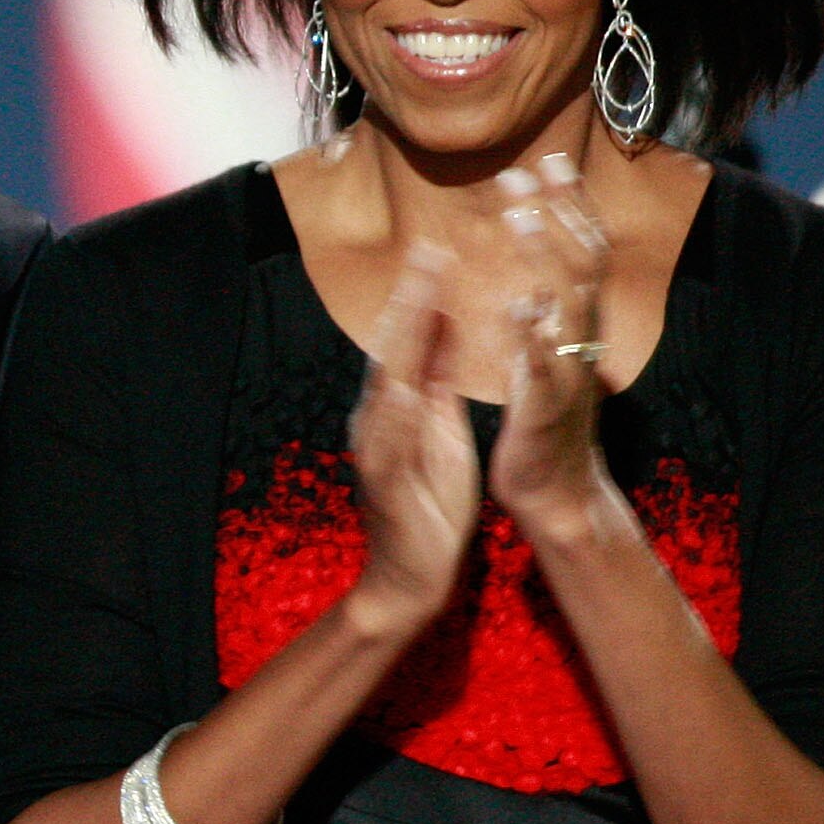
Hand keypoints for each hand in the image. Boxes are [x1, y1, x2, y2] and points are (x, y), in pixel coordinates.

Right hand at [346, 241, 480, 633]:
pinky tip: (404, 390)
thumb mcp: (442, 429)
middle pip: (392, 351)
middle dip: (410, 303)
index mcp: (399, 405)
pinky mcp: (386, 485)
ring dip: (400, 347)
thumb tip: (446, 323)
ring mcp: (377, 450)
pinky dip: (395, 417)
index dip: (422, 296)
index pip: (409, 341)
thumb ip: (439, 379)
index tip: (439, 249)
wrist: (408, 575)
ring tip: (417, 306)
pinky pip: (389, 447)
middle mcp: (380, 419)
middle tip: (427, 253)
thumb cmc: (429, 501)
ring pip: (386, 388)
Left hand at [485, 153, 622, 538]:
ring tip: (523, 218)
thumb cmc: (547, 424)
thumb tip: (539, 268)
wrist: (558, 496)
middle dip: (558, 215)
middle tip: (526, 169)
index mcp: (576, 330)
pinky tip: (518, 309)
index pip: (581, 256)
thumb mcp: (549, 357)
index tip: (551, 160)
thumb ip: (549, 314)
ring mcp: (566, 377)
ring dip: (547, 261)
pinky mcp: (544, 413)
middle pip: (580, 269)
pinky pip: (541, 372)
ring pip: (566, 310)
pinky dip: (532, 340)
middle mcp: (580, 345)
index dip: (570, 208)